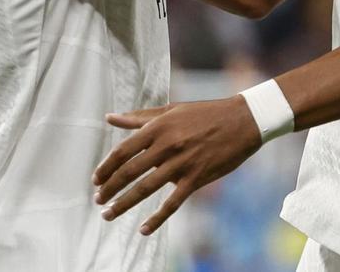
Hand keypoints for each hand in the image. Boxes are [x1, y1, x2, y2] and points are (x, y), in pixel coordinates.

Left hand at [92, 97, 260, 234]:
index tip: (96, 179)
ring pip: (146, 188)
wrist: (242, 120)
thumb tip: (110, 118)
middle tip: (98, 200)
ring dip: (123, 204)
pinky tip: (144, 229)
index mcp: (159, 127)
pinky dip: (157, 218)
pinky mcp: (197, 178)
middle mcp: (167, 145)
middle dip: (110, 189)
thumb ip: (139, 117)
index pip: (123, 151)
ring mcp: (182, 163)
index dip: (106, 167)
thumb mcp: (172, 110)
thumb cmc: (205, 113)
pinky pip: (173, 203)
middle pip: (129, 172)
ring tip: (108, 214)